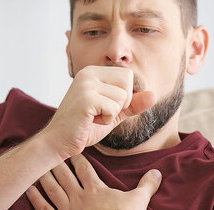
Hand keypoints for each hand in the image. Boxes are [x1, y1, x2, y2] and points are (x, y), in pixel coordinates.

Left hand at [26, 154, 161, 209]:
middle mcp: (78, 197)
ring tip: (38, 164)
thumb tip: (158, 172)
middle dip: (57, 161)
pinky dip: (35, 199)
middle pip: (64, 174)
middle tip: (50, 149)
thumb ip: (146, 186)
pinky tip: (29, 190)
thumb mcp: (138, 204)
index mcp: (96, 190)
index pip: (84, 168)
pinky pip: (44, 208)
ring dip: (44, 175)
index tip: (71, 147)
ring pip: (52, 188)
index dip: (77, 156)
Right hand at [39, 66, 155, 159]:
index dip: (124, 96)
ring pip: (122, 97)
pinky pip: (114, 108)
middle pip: (128, 81)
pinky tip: (89, 121)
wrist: (59, 141)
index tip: (104, 106)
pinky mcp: (86, 99)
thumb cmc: (84, 127)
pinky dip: (106, 120)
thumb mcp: (113, 113)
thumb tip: (154, 95)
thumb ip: (133, 104)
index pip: (127, 76)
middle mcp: (88, 73)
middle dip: (121, 103)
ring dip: (112, 114)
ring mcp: (86, 84)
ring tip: (93, 117)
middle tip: (101, 112)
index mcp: (93, 72)